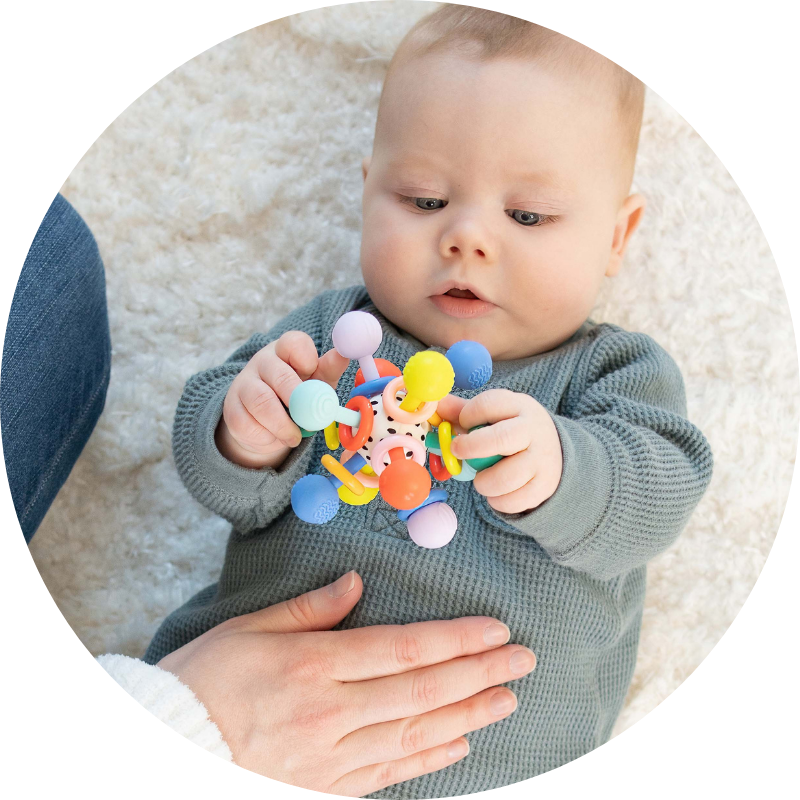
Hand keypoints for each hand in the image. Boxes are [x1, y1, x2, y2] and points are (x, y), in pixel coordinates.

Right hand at [157, 572, 535, 795]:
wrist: (172, 745)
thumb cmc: (204, 679)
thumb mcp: (249, 628)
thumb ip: (310, 608)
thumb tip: (355, 584)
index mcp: (314, 666)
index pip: (404, 650)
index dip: (455, 640)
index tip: (495, 630)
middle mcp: (331, 713)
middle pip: (423, 691)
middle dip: (480, 673)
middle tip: (525, 660)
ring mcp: (332, 757)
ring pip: (416, 734)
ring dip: (468, 715)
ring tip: (507, 699)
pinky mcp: (327, 787)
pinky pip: (389, 772)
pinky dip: (428, 759)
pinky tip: (460, 746)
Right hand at [217, 330, 349, 468]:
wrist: (268, 423)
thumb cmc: (299, 395)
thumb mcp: (317, 381)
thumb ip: (329, 369)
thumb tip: (344, 354)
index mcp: (285, 350)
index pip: (292, 343)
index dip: (305, 358)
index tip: (313, 374)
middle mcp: (262, 362)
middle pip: (279, 375)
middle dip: (297, 398)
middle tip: (310, 418)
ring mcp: (243, 384)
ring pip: (261, 402)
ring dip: (282, 424)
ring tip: (295, 437)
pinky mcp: (232, 409)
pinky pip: (247, 424)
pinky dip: (265, 436)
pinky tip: (275, 437)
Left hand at [437, 389, 562, 513]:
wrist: (555, 451)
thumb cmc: (513, 429)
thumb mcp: (495, 413)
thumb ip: (463, 410)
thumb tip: (436, 405)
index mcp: (519, 407)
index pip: (488, 404)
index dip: (467, 416)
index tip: (462, 426)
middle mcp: (534, 431)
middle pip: (500, 439)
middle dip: (471, 448)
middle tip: (458, 452)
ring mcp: (542, 461)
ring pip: (505, 478)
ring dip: (483, 482)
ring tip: (481, 478)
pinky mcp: (543, 487)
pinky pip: (512, 501)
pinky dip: (496, 501)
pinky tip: (496, 491)